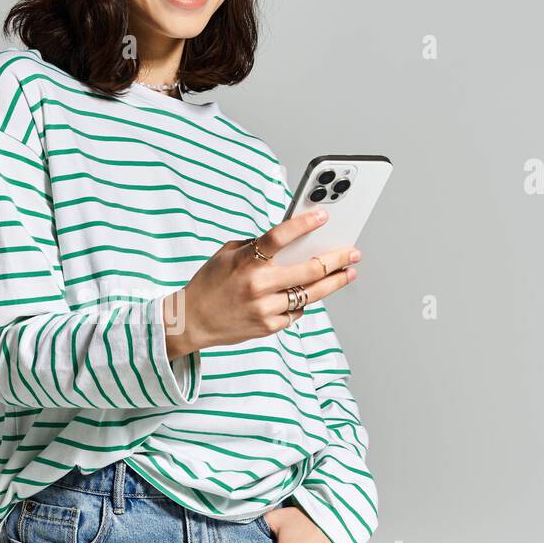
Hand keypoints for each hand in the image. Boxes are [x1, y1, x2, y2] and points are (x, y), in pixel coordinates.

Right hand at [164, 208, 361, 359]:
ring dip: (333, 282)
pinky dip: (303, 301)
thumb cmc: (209, 283)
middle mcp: (258, 285)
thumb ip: (255, 246)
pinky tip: (311, 294)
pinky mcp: (268, 326)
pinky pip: (296, 311)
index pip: (280, 236)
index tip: (324, 216)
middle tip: (352, 252)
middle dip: (336, 259)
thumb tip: (289, 239)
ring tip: (348, 273)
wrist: (191, 321)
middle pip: (309, 270)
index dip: (305, 224)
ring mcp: (265, 308)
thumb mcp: (226, 254)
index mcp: (245, 261)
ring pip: (311, 294)